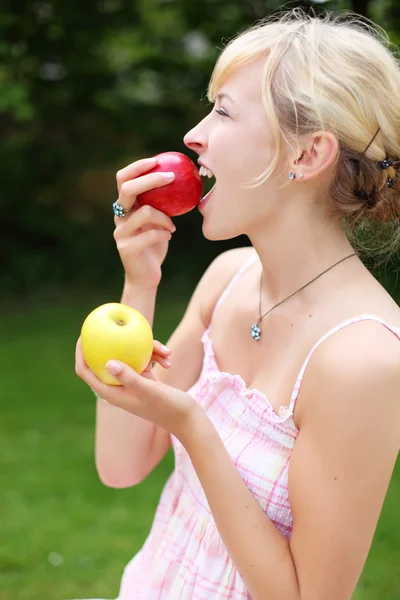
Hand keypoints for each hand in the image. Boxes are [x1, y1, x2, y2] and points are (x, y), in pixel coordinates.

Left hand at [75, 338, 201, 441]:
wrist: (187, 420)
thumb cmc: (169, 408)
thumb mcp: (150, 391)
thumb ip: (130, 377)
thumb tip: (108, 362)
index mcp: (113, 393)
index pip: (87, 373)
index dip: (80, 354)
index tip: (83, 336)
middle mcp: (119, 388)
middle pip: (105, 361)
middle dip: (108, 344)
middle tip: (106, 325)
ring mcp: (132, 383)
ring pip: (130, 358)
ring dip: (147, 351)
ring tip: (164, 350)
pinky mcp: (145, 380)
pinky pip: (144, 360)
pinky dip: (155, 357)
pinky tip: (168, 357)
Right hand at [114, 157, 176, 289]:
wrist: (146, 276)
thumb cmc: (156, 244)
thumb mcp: (160, 220)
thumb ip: (163, 203)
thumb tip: (184, 180)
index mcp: (125, 207)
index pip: (123, 179)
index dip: (137, 167)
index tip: (157, 160)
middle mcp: (118, 217)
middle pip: (127, 189)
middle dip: (150, 179)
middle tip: (171, 177)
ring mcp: (120, 233)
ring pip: (144, 212)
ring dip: (164, 216)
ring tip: (172, 224)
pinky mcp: (126, 248)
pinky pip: (150, 234)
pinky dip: (164, 232)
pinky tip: (170, 234)